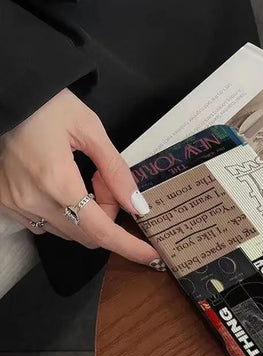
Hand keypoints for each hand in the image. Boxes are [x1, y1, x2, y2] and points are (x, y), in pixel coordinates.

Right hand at [0, 88, 164, 269]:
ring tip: (84, 179)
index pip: (101, 231)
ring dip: (88, 216)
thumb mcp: (90, 129)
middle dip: (108, 215)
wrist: (5, 97)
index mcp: (57, 182)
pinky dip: (67, 215)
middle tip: (106, 182)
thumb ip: (116, 170)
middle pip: (89, 235)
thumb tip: (137, 205)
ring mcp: (16, 206)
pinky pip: (47, 225)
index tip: (152, 255)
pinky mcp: (6, 204)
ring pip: (69, 232)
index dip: (130, 246)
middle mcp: (34, 202)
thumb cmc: (47, 105)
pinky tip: (64, 187)